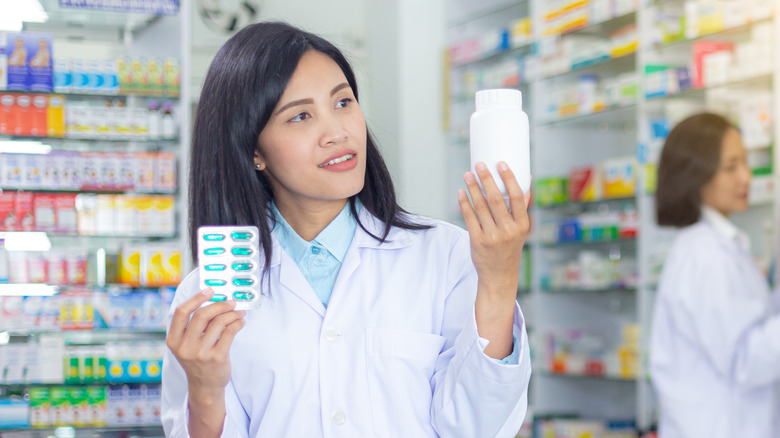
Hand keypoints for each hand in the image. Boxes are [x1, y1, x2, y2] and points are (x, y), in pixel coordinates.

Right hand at [166, 288, 245, 398]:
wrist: (205, 386)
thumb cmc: (197, 360)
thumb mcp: (186, 345)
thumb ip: (193, 326)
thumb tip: (213, 300)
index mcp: (173, 340)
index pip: (181, 312)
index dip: (196, 298)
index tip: (210, 291)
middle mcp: (185, 346)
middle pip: (202, 315)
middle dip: (220, 304)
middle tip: (231, 302)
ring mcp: (201, 353)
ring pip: (219, 322)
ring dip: (233, 313)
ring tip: (239, 312)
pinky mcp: (217, 357)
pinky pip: (230, 331)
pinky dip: (238, 322)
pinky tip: (240, 322)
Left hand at [458, 161, 530, 357]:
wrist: (499, 275)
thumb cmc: (509, 248)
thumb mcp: (520, 229)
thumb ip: (521, 206)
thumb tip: (527, 178)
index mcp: (522, 226)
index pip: (518, 197)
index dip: (509, 178)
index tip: (501, 164)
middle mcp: (508, 231)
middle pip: (497, 199)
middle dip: (486, 179)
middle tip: (479, 165)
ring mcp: (492, 237)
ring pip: (481, 207)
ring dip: (473, 188)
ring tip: (468, 175)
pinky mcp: (477, 241)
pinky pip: (469, 218)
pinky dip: (464, 203)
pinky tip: (462, 192)